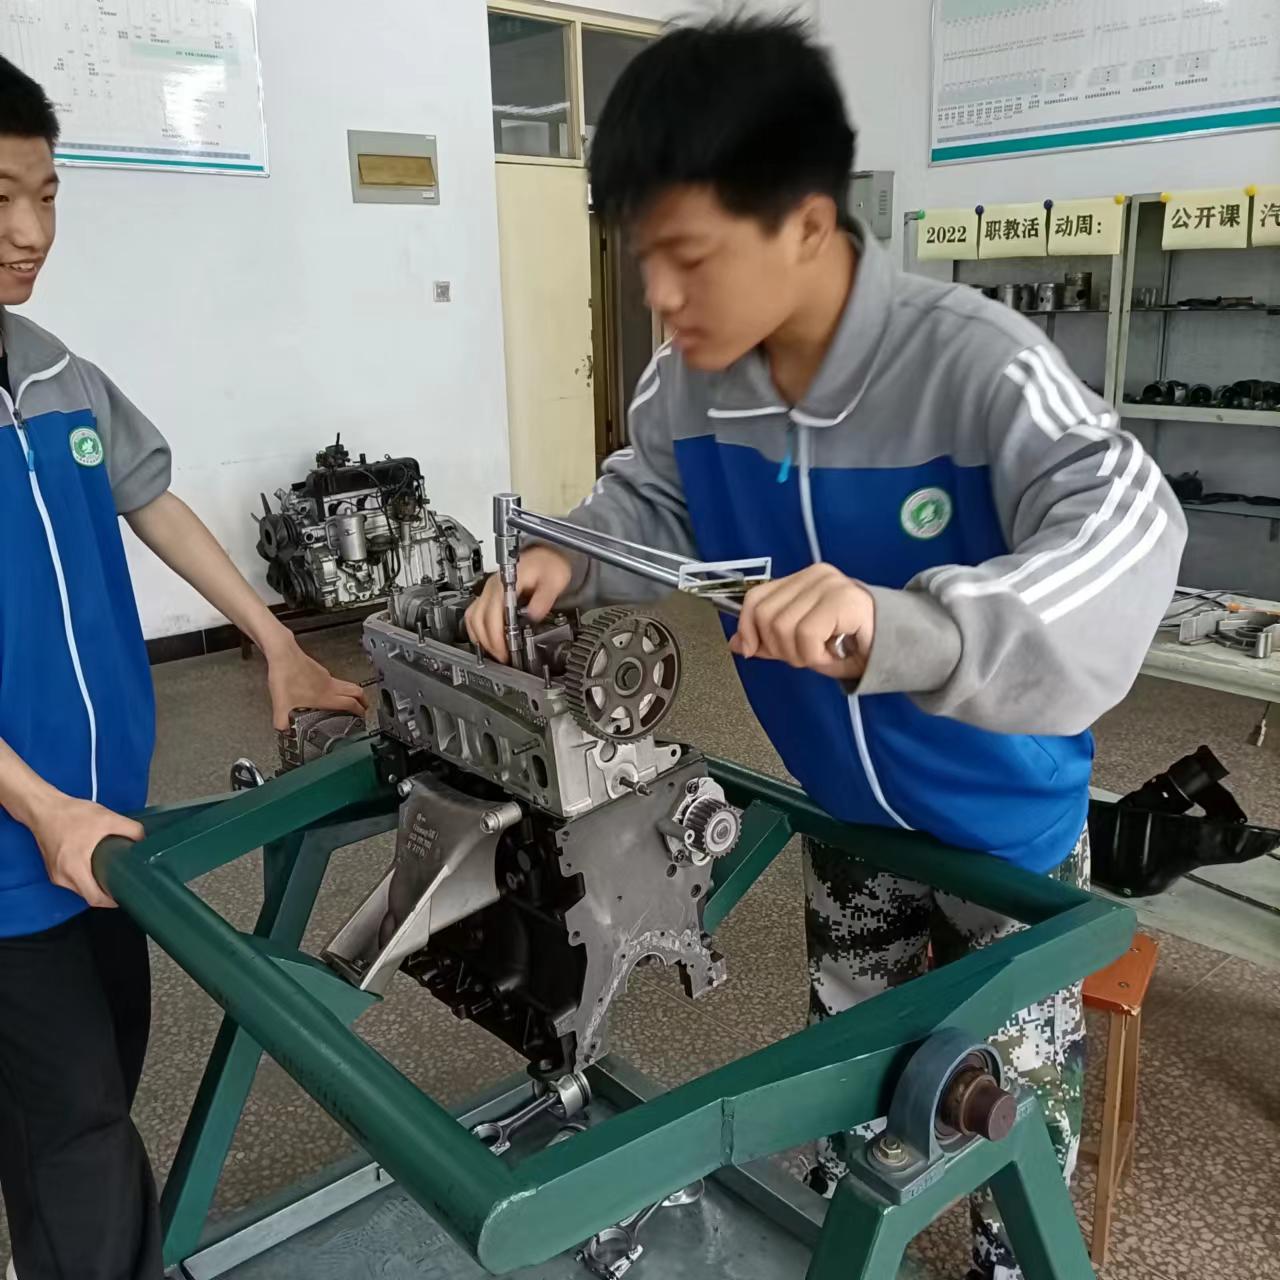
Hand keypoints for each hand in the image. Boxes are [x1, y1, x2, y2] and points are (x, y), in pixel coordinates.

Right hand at [30, 792, 144, 908]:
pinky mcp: (53, 869)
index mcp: (74, 868)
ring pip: (80, 889)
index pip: (95, 898)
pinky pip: (73, 881)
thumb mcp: (108, 818)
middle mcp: (62, 876)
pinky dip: (86, 879)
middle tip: (124, 884)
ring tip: (114, 876)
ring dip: (96, 886)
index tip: (127, 894)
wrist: (44, 808)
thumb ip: (131, 829)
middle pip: (88, 896)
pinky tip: (98, 869)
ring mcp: (55, 874)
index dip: (113, 901)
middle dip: (107, 893)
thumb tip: (145, 840)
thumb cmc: (72, 814)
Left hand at [264, 637, 368, 730]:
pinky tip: (326, 692)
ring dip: (353, 693)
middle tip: (364, 707)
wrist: (282, 654)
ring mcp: (326, 676)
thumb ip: (281, 722)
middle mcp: (329, 685)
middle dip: (364, 700)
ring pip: (347, 684)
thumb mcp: (281, 704)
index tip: (363, 717)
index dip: (360, 711)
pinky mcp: (319, 671)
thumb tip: (282, 731)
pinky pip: (335, 680)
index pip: (352, 703)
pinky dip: (337, 687)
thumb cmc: (285, 674)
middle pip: (357, 691)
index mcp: (326, 696)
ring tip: (350, 700)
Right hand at [465, 546, 573, 662]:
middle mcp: (493, 586)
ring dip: (480, 638)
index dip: (496, 637)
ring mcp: (488, 590)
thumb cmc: (549, 566)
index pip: (493, 614)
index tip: (505, 652)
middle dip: (489, 643)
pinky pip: (473, 614)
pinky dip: (476, 630)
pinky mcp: (488, 594)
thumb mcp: (554, 581)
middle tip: (502, 657)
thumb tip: (533, 616)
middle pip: (478, 619)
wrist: (544, 556)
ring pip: (472, 618)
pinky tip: (486, 640)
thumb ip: (544, 600)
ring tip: (495, 653)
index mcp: (506, 582)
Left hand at [729, 563, 873, 679]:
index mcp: (803, 579)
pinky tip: (834, 656)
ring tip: (823, 655)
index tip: (752, 650)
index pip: (756, 597)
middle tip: (805, 656)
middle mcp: (815, 575)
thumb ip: (770, 641)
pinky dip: (815, 657)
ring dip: (800, 656)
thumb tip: (737, 643)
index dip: (748, 628)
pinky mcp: (843, 599)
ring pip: (782, 628)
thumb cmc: (856, 643)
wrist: (903, 646)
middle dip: (779, 648)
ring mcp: (830, 585)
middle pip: (766, 616)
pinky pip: (806, 637)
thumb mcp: (803, 643)